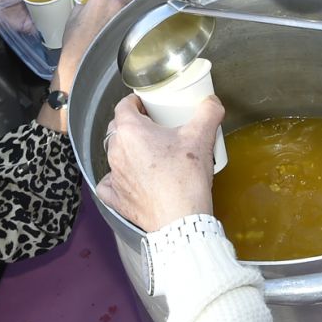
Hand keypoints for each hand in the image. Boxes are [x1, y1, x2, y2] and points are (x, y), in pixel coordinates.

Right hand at [55, 0, 127, 89]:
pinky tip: (123, 33)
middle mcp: (116, 5)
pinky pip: (134, 24)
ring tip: (120, 24)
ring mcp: (126, 18)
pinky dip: (130, 26)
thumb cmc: (75, 40)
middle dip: (122, 3)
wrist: (82, 59)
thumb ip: (82, 7)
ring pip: (132, 10)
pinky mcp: (132, 31)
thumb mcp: (72, 17)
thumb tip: (86, 6)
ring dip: (127, 13)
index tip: (108, 1)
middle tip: (115, 13)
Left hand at [94, 95, 220, 230]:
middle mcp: (116, 151)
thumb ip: (208, 112)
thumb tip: (212, 102)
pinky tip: (131, 178)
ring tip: (151, 154)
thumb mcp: (201, 137)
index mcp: (130, 131)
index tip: (147, 105)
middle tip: (155, 128)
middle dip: (134, 125)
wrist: (181, 219)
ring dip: (129, 150)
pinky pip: (109, 184)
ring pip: (115, 154)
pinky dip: (118, 179)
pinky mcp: (116, 198)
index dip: (136, 102)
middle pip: (118, 129)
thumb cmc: (185, 177)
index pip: (124, 106)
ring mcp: (114, 176)